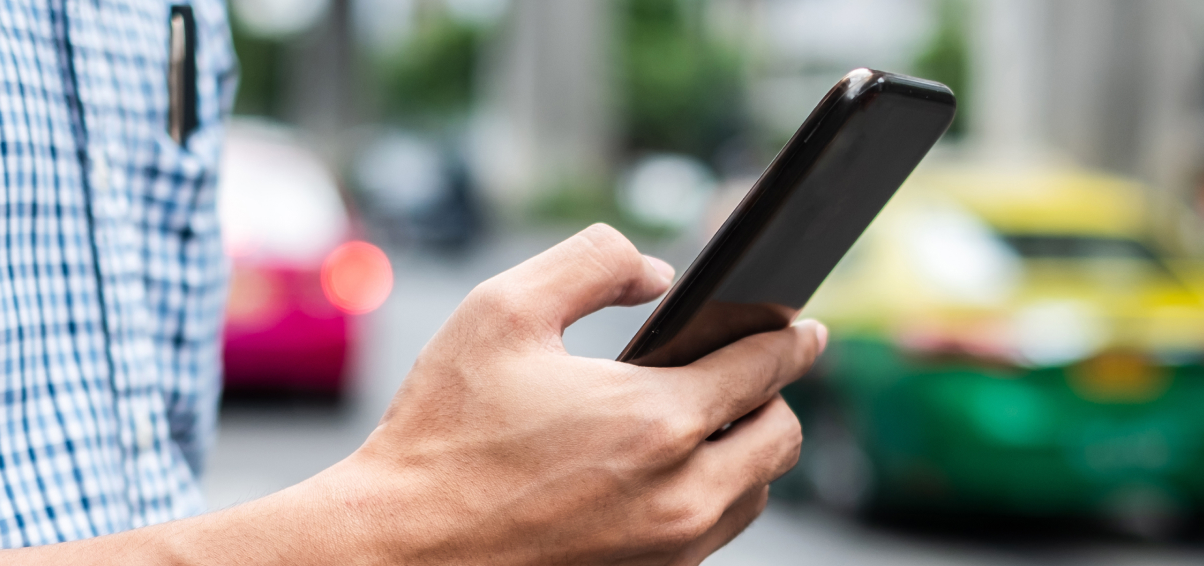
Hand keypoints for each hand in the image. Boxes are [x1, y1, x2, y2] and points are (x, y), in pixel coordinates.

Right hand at [326, 223, 823, 564]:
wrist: (399, 548)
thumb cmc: (443, 431)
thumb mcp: (503, 310)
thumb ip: (592, 262)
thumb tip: (658, 273)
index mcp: (656, 421)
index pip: (766, 369)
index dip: (792, 339)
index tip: (804, 327)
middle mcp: (680, 495)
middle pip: (781, 439)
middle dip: (770, 397)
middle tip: (739, 371)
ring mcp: (668, 550)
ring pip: (753, 493)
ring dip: (740, 452)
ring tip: (696, 421)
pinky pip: (711, 534)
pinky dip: (705, 496)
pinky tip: (657, 469)